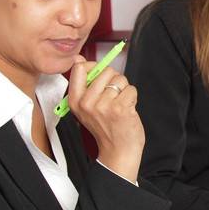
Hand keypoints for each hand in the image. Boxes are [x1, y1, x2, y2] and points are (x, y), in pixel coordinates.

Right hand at [66, 56, 143, 181]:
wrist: (118, 150)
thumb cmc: (105, 128)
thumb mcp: (87, 108)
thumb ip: (85, 85)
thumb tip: (79, 59)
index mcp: (75, 100)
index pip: (80, 68)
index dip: (94, 66)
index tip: (100, 75)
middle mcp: (87, 102)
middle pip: (106, 70)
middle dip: (114, 80)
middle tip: (113, 96)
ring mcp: (103, 105)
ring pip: (120, 80)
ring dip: (124, 90)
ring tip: (120, 104)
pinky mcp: (119, 108)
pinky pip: (131, 89)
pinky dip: (133, 98)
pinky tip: (126, 110)